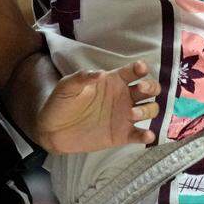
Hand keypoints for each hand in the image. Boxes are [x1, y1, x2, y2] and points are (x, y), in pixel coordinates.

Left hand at [38, 61, 160, 153]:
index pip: (133, 72)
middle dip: (151, 87)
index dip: (140, 68)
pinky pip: (140, 135)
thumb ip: (83, 77)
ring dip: (147, 110)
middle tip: (141, 89)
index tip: (140, 68)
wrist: (52, 130)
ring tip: (132, 114)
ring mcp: (124, 116)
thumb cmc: (61, 102)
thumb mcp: (68, 86)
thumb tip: (100, 73)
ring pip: (150, 109)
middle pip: (149, 89)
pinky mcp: (122, 135)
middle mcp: (123, 96)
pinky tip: (147, 135)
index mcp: (113, 81)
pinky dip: (147, 135)